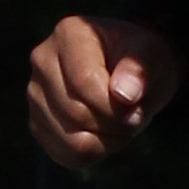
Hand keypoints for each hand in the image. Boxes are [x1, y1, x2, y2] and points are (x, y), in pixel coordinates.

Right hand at [26, 6, 182, 175]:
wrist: (132, 75)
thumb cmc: (141, 60)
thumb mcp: (152, 56)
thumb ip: (140, 69)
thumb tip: (124, 94)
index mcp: (69, 34)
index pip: (84, 82)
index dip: (115, 107)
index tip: (138, 109)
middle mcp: (43, 61)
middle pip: (76, 113)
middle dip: (113, 125)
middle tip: (133, 118)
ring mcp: (36, 94)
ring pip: (71, 139)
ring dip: (106, 141)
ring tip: (120, 125)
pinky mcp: (38, 124)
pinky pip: (65, 155)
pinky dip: (93, 154)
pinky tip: (105, 136)